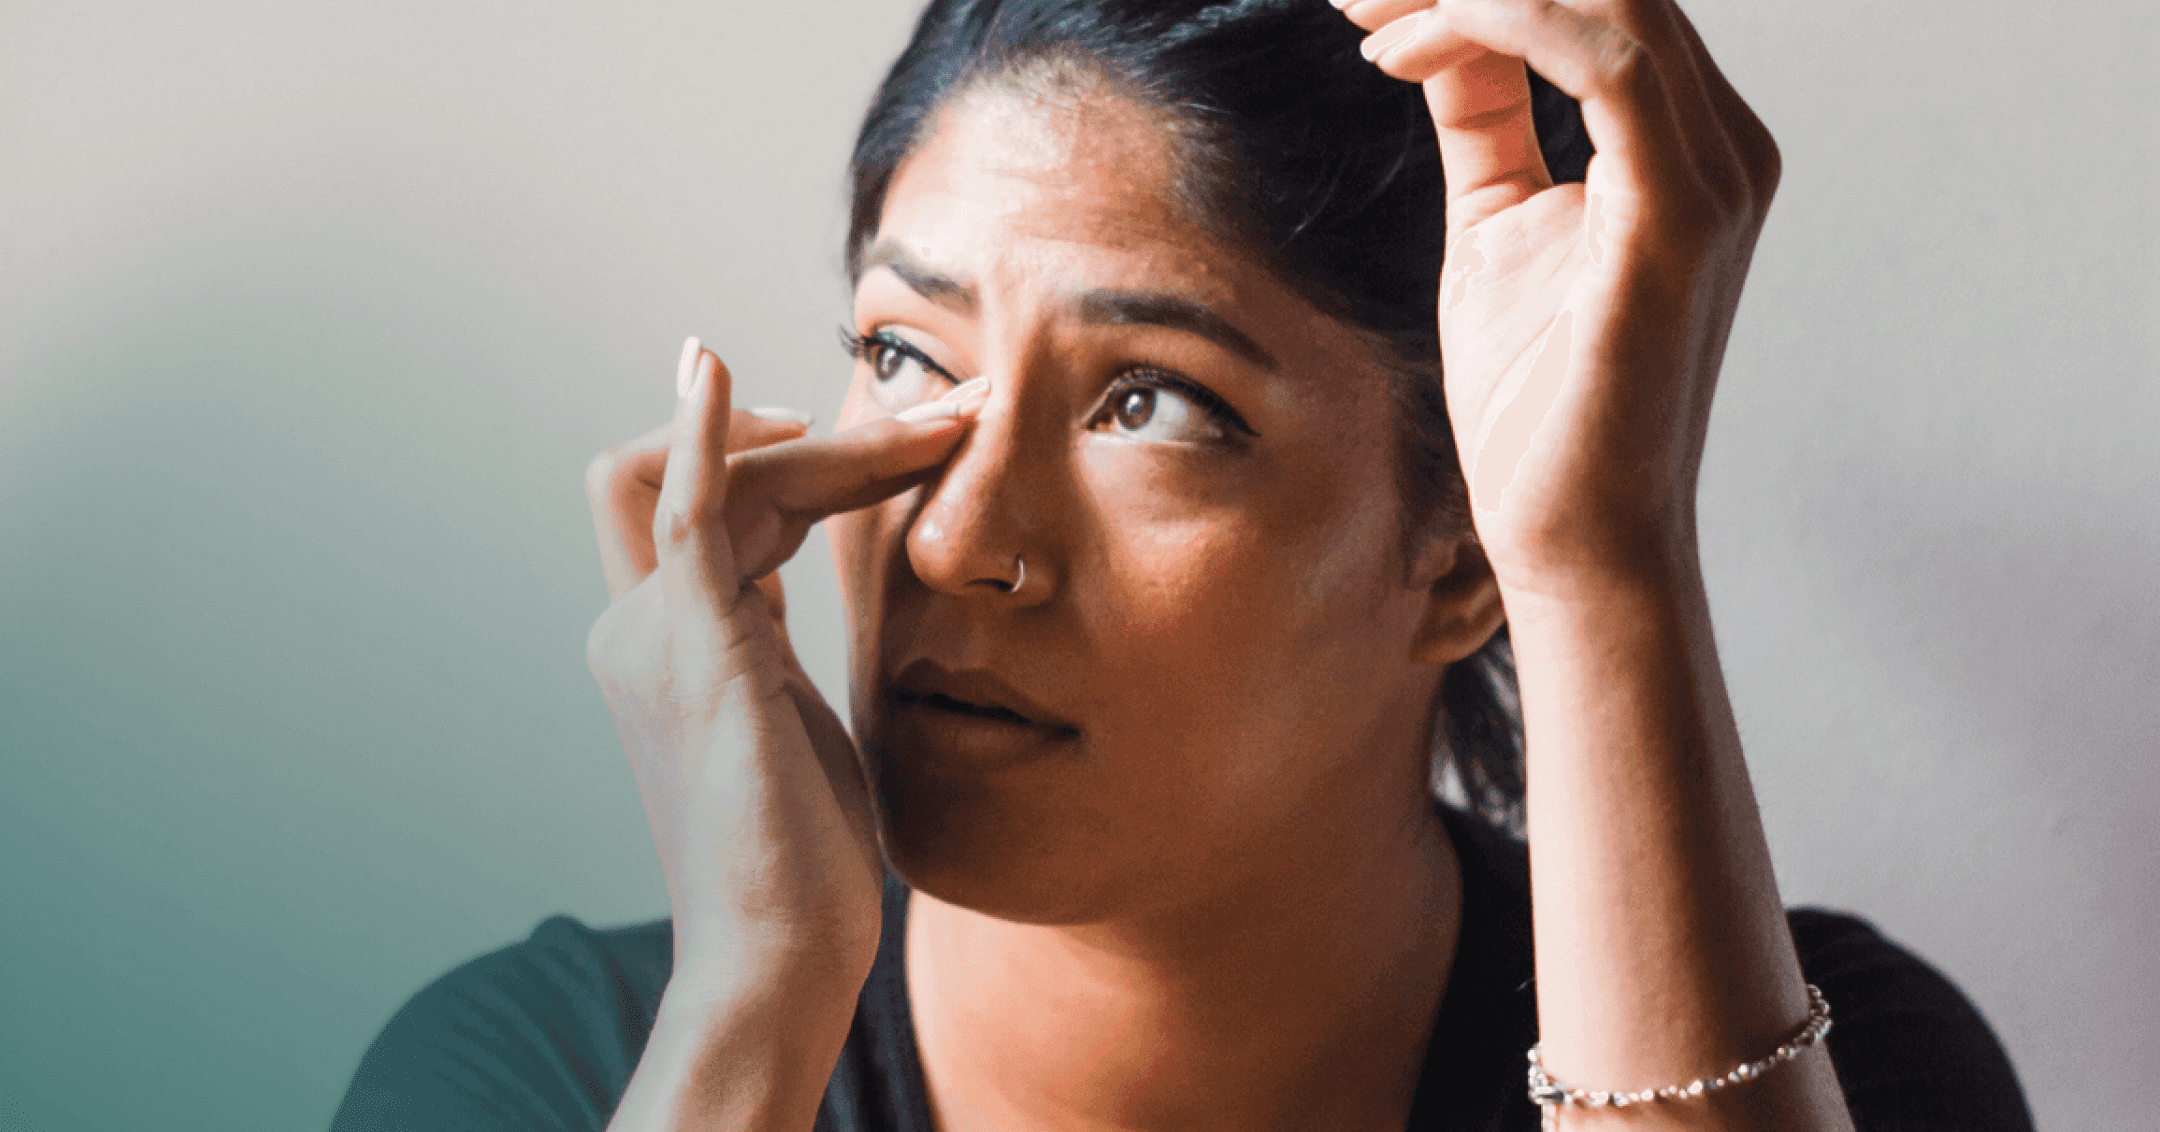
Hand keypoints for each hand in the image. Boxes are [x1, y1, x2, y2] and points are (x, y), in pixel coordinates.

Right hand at [583, 339, 983, 979]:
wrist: (778, 951)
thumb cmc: (803, 864)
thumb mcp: (802, 724)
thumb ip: (787, 652)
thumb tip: (827, 602)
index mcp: (677, 642)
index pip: (720, 504)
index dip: (798, 458)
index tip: (897, 439)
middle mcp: (643, 627)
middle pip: (717, 475)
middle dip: (837, 442)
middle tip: (953, 418)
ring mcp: (654, 634)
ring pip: (723, 478)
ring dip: (837, 446)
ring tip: (944, 430)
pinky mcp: (689, 646)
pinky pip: (683, 511)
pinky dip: (700, 435)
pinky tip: (715, 369)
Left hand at [1341, 0, 1779, 591]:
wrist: (1575, 539)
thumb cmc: (1536, 407)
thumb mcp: (1494, 225)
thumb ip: (1485, 118)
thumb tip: (1438, 35)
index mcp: (1686, 145)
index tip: (1365, 1)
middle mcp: (1720, 145)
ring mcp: (1713, 175)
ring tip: (1366, 14)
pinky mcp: (1678, 215)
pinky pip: (1606, 58)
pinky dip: (1500, 21)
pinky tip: (1406, 44)